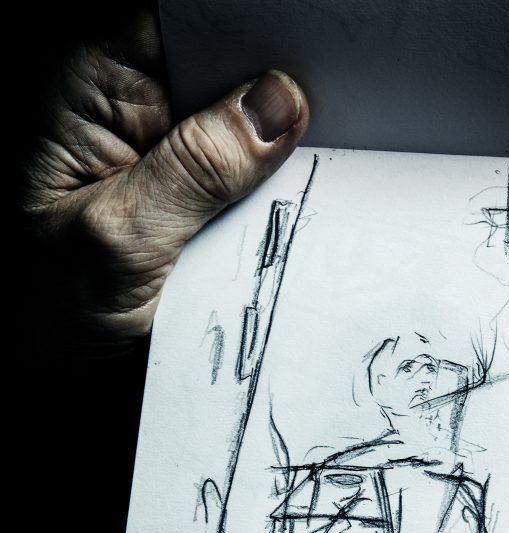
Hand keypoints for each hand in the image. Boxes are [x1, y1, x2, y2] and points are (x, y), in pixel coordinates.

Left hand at [22, 5, 308, 356]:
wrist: (37, 367)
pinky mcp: (177, 189)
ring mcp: (152, 149)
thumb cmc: (47, 307)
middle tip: (315, 119)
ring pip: (232, 115)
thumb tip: (278, 104)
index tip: (299, 46)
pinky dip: (263, 183)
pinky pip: (234, 168)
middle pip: (213, 60)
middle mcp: (118, 104)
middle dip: (265, 87)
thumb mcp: (122, 237)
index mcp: (84, 88)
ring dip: (270, 141)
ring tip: (310, 161)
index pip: (176, 20)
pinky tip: (289, 195)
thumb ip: (198, 168)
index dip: (239, 25)